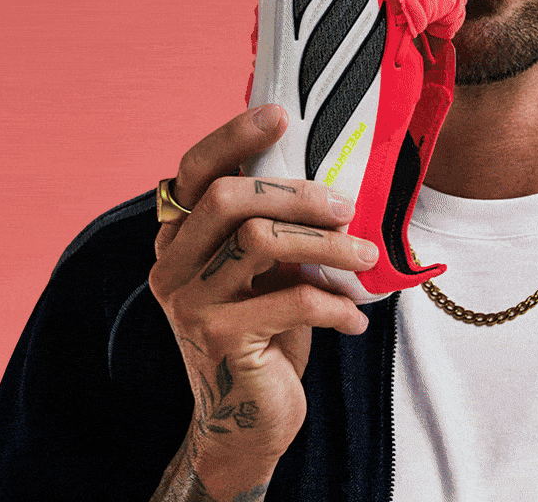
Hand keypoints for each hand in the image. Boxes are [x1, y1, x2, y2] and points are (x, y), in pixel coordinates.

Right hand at [148, 105, 377, 500]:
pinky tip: (355, 319)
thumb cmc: (265, 332)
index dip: (234, 136)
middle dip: (298, 194)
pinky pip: (289, 300)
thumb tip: (334, 178)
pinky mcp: (218, 338)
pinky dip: (334, 304)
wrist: (247, 421)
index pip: (195, 169)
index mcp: (179, 237)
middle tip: (348, 206)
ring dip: (327, 244)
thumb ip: (274, 226)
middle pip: (228, 198)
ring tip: (366, 256)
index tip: (280, 115)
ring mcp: (188, 302)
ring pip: (260, 241)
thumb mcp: (265, 271)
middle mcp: (171, 264)